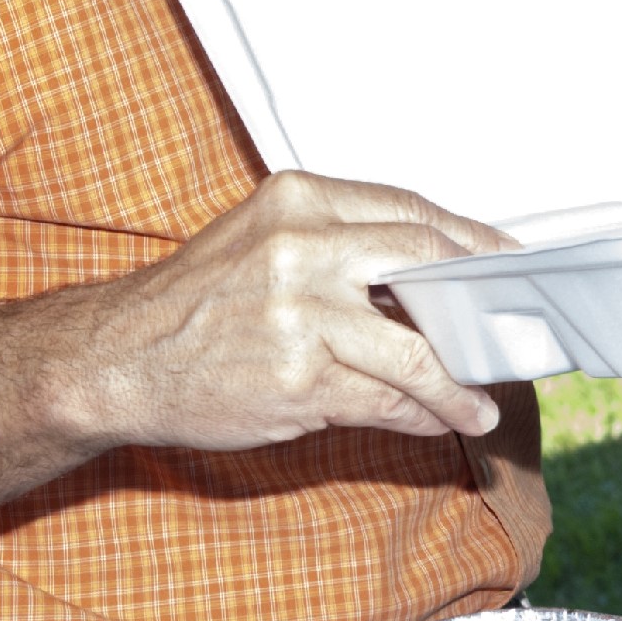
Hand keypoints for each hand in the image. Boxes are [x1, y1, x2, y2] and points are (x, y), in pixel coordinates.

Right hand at [62, 170, 514, 452]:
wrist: (113, 360)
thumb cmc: (194, 301)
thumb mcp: (264, 239)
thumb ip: (344, 245)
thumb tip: (436, 274)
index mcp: (300, 199)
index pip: (411, 212)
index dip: (471, 240)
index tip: (506, 260)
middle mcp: (303, 249)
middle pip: (428, 266)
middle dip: (478, 303)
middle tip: (508, 328)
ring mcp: (302, 316)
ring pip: (416, 352)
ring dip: (459, 383)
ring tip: (482, 403)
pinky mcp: (300, 379)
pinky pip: (385, 400)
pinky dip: (421, 414)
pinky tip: (439, 421)